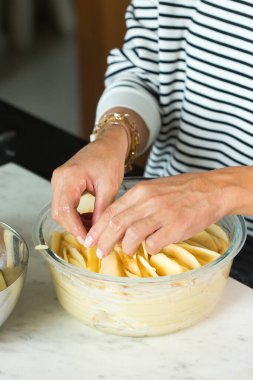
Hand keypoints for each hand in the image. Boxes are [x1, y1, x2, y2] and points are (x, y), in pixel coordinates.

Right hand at [51, 125, 127, 239]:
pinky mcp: (62, 183)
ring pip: (60, 210)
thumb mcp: (109, 187)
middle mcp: (59, 179)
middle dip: (74, 227)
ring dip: (74, 222)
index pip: (65, 210)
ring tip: (93, 227)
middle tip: (91, 237)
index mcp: (69, 177)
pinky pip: (64, 204)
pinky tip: (89, 218)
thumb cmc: (109, 159)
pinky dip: (74, 215)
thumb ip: (102, 211)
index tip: (87, 239)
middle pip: (58, 212)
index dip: (75, 228)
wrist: (108, 144)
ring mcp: (59, 181)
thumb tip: (97, 233)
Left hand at [85, 170, 230, 256]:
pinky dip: (149, 249)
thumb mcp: (154, 189)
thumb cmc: (182, 190)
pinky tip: (152, 248)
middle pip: (116, 225)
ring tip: (128, 252)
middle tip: (101, 253)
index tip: (91, 240)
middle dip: (104, 242)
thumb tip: (119, 222)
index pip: (111, 212)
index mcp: (140, 192)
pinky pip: (154, 243)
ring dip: (126, 248)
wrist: (211, 189)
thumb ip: (137, 203)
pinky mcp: (176, 227)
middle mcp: (148, 202)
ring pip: (131, 235)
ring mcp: (162, 214)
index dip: (98, 228)